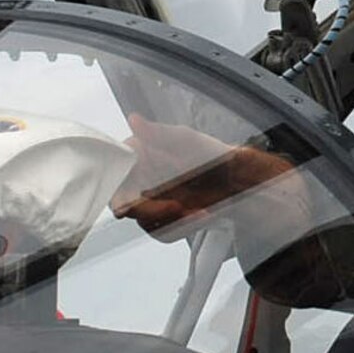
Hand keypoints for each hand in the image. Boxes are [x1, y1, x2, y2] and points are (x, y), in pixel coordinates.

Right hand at [113, 114, 290, 232]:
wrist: (238, 181)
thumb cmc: (215, 155)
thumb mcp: (189, 141)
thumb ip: (160, 133)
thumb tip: (135, 121)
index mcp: (139, 154)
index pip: (115, 174)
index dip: (119, 188)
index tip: (130, 203)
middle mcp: (139, 178)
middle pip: (125, 204)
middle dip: (153, 210)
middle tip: (177, 208)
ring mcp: (149, 200)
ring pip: (144, 221)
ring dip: (173, 219)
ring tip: (199, 210)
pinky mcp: (162, 218)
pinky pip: (161, 231)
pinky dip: (181, 226)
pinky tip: (200, 214)